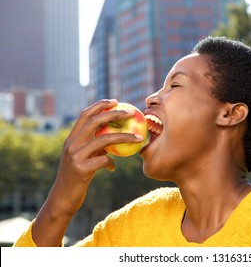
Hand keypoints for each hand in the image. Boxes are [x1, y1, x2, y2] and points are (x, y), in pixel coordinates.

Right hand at [52, 99, 143, 214]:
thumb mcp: (82, 159)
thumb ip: (93, 147)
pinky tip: (112, 168)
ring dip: (124, 137)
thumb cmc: (76, 178)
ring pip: (104, 140)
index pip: (85, 114)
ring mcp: (75, 156)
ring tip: (139, 137)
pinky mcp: (81, 169)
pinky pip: (104, 160)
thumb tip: (114, 138)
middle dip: (115, 113)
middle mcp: (71, 144)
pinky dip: (111, 162)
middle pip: (95, 121)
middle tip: (131, 112)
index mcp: (71, 139)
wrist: (62, 199)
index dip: (100, 105)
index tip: (115, 101)